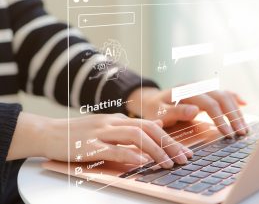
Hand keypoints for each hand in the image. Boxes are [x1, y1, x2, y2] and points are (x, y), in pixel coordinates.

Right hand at [7, 112, 192, 167]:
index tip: (183, 152)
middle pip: (147, 129)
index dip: (169, 138)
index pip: (150, 125)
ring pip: (134, 136)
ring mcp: (100, 132)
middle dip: (168, 144)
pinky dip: (128, 155)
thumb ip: (131, 126)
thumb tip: (157, 124)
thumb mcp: (108, 126)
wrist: (50, 132)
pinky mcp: (88, 145)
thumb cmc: (80, 133)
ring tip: (168, 163)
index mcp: (118, 119)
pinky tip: (141, 162)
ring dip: (154, 150)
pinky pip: (112, 149)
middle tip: (183, 158)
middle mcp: (112, 122)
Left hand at [127, 87, 248, 136]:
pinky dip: (234, 97)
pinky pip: (222, 92)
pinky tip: (244, 103)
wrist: (152, 100)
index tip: (228, 134)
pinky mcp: (205, 91)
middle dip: (233, 115)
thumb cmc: (155, 108)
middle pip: (221, 97)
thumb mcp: (160, 112)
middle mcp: (196, 86)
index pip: (209, 103)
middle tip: (242, 133)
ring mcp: (202, 87)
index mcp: (186, 90)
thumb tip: (194, 111)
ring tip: (244, 127)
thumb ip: (175, 111)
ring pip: (224, 95)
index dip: (220, 118)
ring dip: (236, 110)